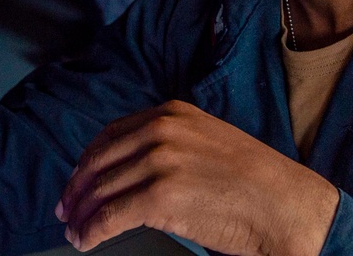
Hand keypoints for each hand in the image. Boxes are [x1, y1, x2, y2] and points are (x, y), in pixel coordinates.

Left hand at [56, 101, 338, 254]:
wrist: (285, 205)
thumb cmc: (253, 182)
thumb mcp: (207, 141)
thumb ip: (169, 144)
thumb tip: (131, 169)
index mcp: (171, 113)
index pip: (111, 135)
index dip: (89, 161)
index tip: (78, 179)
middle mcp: (161, 130)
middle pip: (100, 161)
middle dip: (78, 188)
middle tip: (66, 208)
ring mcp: (159, 161)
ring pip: (101, 190)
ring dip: (81, 214)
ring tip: (75, 229)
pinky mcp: (159, 196)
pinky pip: (110, 215)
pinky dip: (91, 230)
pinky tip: (86, 239)